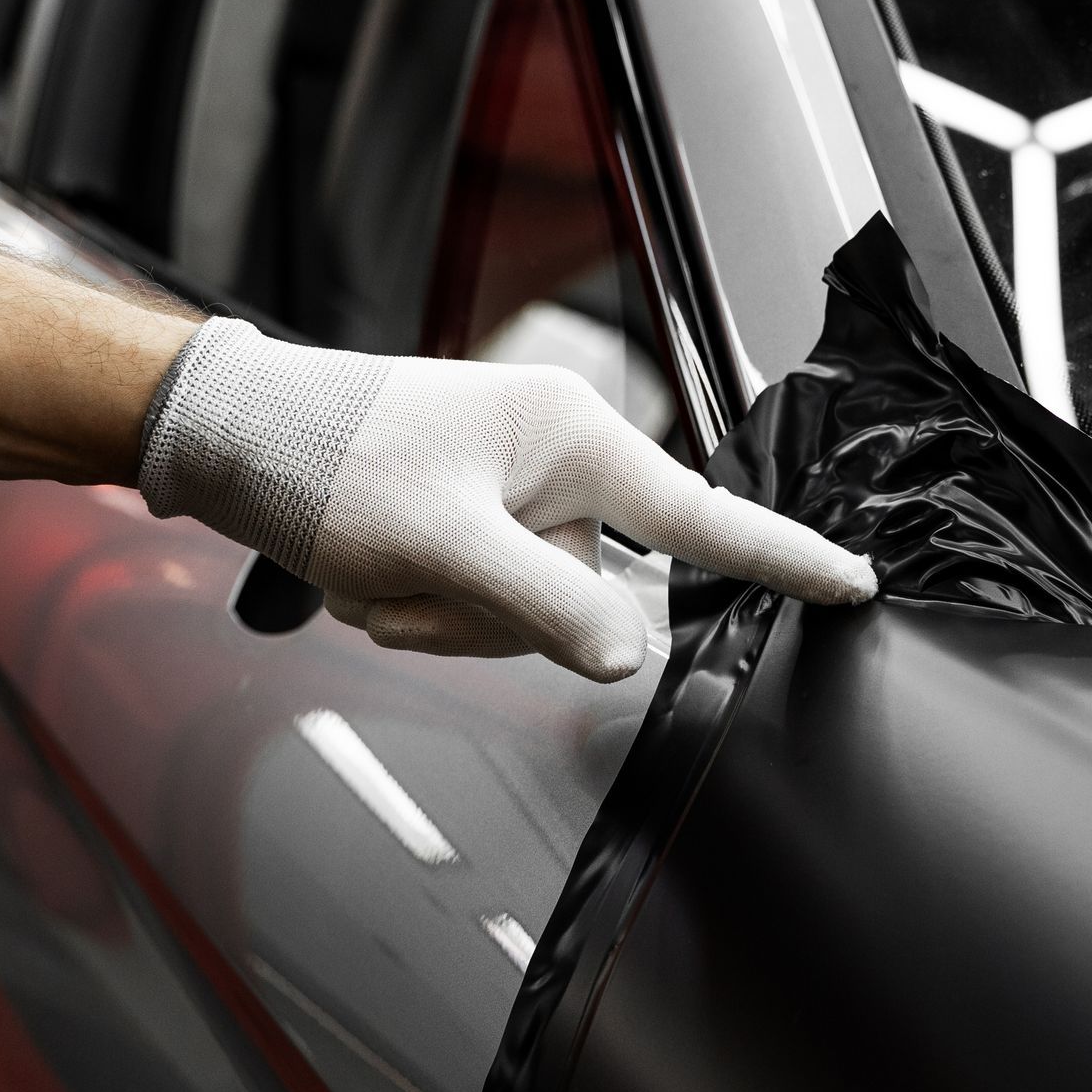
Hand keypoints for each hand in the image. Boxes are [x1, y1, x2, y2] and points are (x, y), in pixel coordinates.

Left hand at [139, 320, 874, 680]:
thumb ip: (547, 604)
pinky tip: (372, 565)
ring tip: (380, 563)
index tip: (856, 583)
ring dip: (444, 614)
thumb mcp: (442, 544)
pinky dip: (420, 605)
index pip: (703, 518)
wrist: (235, 438)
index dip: (783, 559)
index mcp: (574, 439)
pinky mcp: (475, 520)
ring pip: (526, 615)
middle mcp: (556, 461)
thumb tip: (631, 653)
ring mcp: (513, 493)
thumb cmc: (330, 465)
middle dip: (492, 614)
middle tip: (409, 573)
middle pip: (589, 596)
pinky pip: (479, 607)